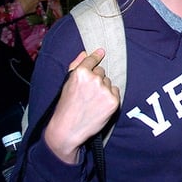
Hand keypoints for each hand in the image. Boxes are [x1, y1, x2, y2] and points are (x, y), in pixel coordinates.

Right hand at [44, 49, 120, 163]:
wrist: (68, 129)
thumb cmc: (66, 106)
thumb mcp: (67, 83)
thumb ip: (76, 65)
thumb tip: (85, 53)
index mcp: (80, 73)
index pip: (92, 60)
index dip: (96, 56)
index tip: (101, 52)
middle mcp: (94, 79)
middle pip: (101, 71)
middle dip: (96, 79)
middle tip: (87, 93)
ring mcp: (105, 90)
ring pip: (108, 82)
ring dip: (103, 88)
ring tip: (92, 101)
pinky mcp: (113, 101)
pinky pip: (115, 92)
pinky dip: (110, 97)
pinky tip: (99, 105)